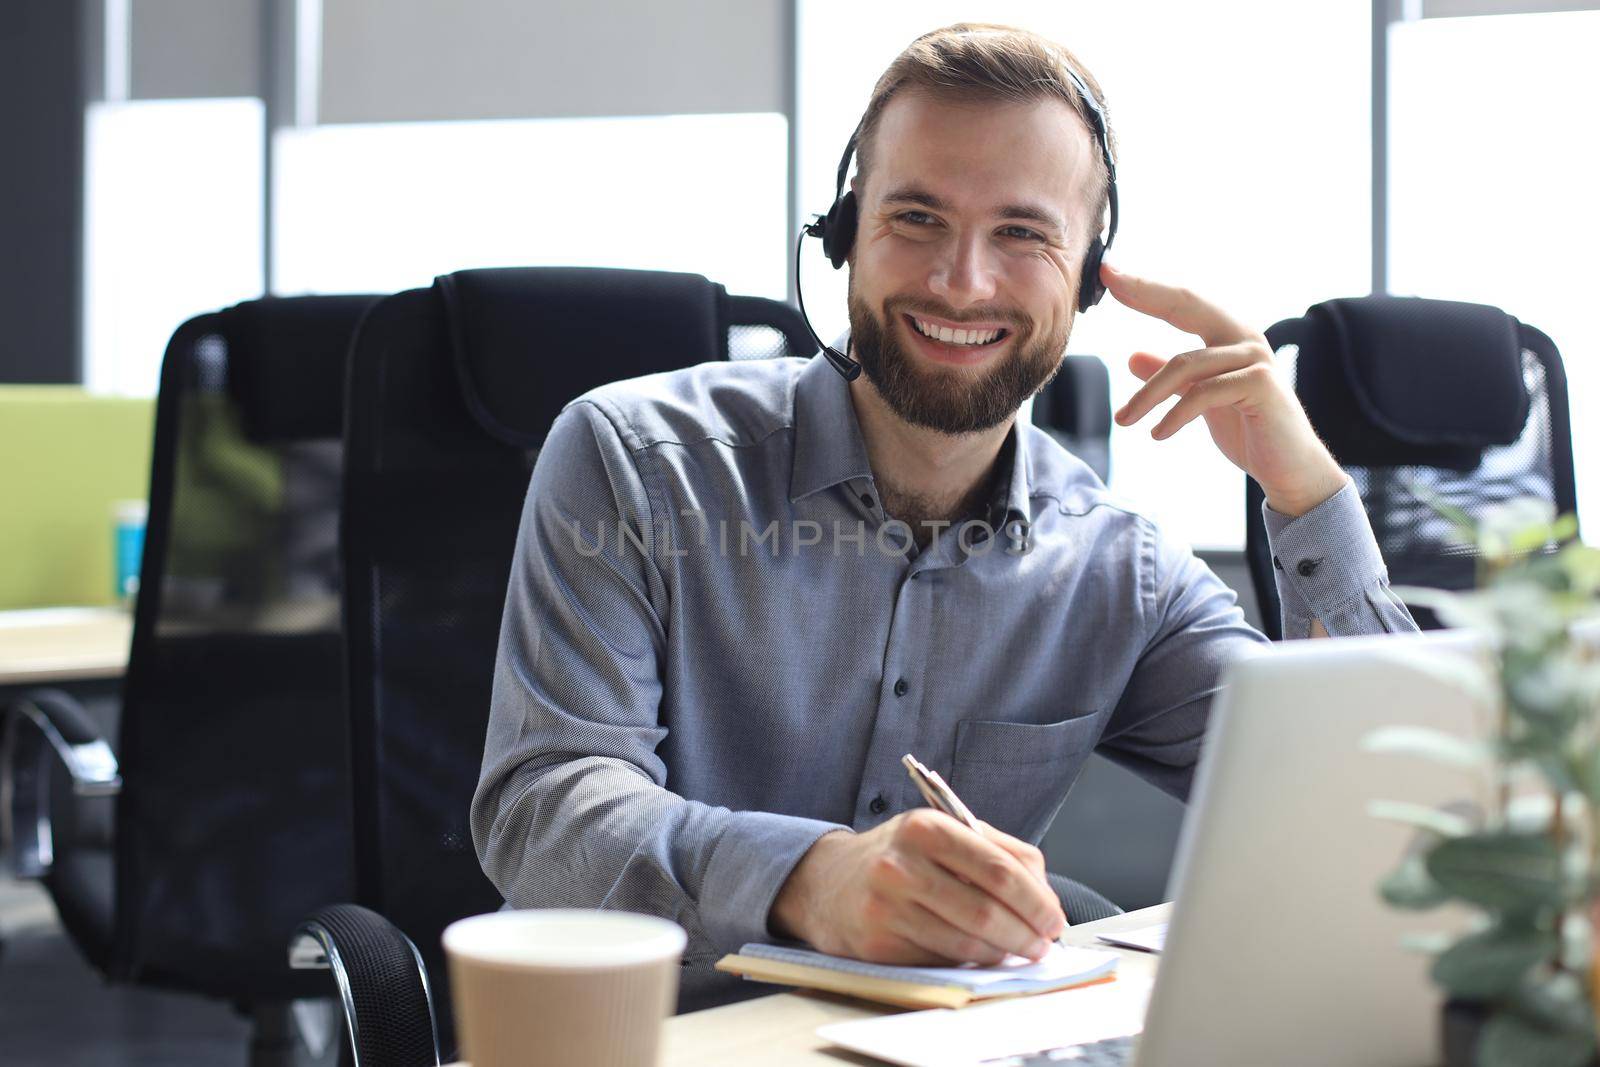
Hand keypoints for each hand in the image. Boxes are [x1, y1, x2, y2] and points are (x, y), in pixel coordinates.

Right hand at [769, 811, 1065, 965]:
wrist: (827, 881)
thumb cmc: (899, 855)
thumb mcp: (943, 832)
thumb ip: (999, 851)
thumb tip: (1045, 895)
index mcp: (926, 827)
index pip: (998, 869)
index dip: (1035, 900)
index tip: (1053, 918)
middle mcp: (902, 864)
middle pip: (986, 910)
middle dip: (1026, 933)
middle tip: (1042, 943)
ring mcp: (887, 906)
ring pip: (965, 942)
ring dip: (1002, 953)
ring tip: (1016, 950)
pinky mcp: (878, 943)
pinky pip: (940, 960)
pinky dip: (969, 962)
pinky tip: (978, 954)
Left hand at [1100, 262, 1347, 516]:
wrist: (1289, 468)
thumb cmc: (1248, 431)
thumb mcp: (1199, 400)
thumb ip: (1171, 378)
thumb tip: (1132, 356)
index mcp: (1230, 335)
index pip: (1182, 303)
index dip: (1146, 287)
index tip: (1108, 270)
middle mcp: (1245, 338)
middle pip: (1188, 305)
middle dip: (1147, 291)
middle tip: (1108, 280)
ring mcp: (1256, 359)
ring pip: (1185, 365)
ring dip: (1147, 396)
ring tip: (1124, 421)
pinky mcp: (1261, 385)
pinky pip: (1203, 393)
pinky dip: (1175, 415)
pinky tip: (1157, 434)